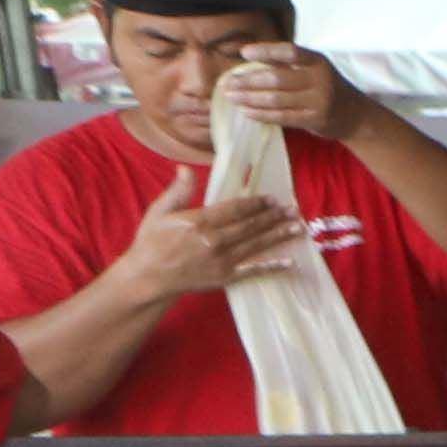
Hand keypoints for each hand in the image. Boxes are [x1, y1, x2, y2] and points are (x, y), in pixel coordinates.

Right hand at [107, 169, 300, 304]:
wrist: (148, 277)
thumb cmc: (152, 242)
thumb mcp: (160, 212)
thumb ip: (178, 191)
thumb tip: (186, 168)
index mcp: (199, 222)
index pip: (235, 210)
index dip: (256, 204)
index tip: (272, 199)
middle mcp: (214, 241)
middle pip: (251, 226)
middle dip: (274, 218)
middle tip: (294, 211)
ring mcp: (222, 260)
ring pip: (256, 245)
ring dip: (279, 236)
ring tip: (298, 229)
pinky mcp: (225, 277)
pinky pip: (253, 271)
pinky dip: (273, 267)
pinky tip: (290, 262)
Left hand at [217, 46, 366, 141]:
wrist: (356, 116)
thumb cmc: (326, 89)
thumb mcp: (313, 71)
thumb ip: (288, 66)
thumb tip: (248, 63)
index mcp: (317, 62)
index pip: (289, 52)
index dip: (266, 51)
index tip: (244, 53)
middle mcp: (320, 80)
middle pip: (277, 79)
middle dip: (248, 81)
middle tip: (228, 83)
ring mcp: (319, 101)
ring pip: (276, 99)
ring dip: (250, 99)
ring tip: (231, 97)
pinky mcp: (315, 120)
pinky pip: (282, 117)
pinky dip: (261, 114)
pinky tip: (246, 111)